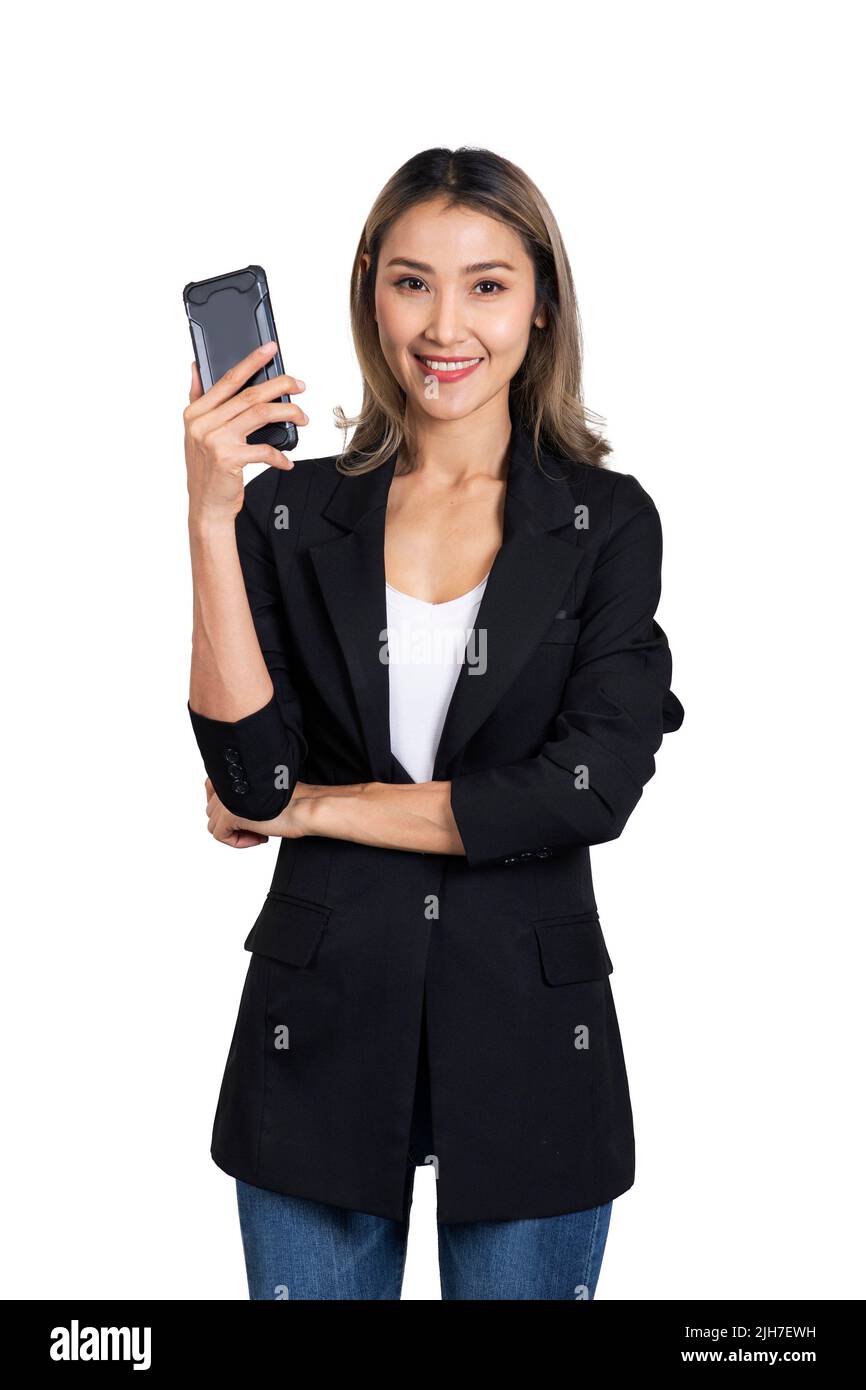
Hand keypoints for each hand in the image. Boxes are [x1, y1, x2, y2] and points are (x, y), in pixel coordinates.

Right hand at [184, 342, 307, 526]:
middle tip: (300, 385)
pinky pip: (265, 449)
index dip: (251, 361)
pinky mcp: (229, 460)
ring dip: (287, 413)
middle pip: (250, 394)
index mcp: (195, 412)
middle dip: (280, 385)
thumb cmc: (207, 470)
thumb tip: (197, 366)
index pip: (228, 379)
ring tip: (302, 417)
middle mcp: (203, 423)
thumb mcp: (195, 433)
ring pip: (260, 414)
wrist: (206, 507)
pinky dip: (280, 455)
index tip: (270, 349)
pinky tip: (287, 460)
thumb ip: (197, 399)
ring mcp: (215, 441)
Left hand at [203, 777, 318, 846]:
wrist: (305, 807)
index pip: (210, 788)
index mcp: (235, 774)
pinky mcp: (229, 816)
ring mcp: (226, 799)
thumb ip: (242, 795)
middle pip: (212, 811)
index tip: (247, 816)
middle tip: (257, 827)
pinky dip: (238, 842)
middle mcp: (227, 784)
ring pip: (214, 825)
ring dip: (236, 833)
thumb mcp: (263, 794)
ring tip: (259, 833)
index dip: (225, 806)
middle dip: (232, 823)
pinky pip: (220, 836)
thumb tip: (228, 812)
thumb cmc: (292, 801)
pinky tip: (258, 838)